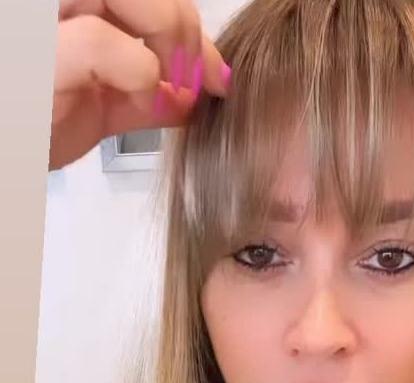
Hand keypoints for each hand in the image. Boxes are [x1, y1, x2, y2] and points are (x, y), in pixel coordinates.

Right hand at [49, 0, 230, 170]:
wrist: (4, 159)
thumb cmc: (37, 127)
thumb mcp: (104, 105)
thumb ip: (149, 93)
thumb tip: (197, 92)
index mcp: (75, 7)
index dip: (190, 24)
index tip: (216, 73)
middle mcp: (56, 5)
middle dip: (184, 26)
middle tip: (196, 78)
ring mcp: (38, 20)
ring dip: (168, 36)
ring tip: (169, 85)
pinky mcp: (34, 54)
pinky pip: (100, 43)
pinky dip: (140, 74)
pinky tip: (143, 101)